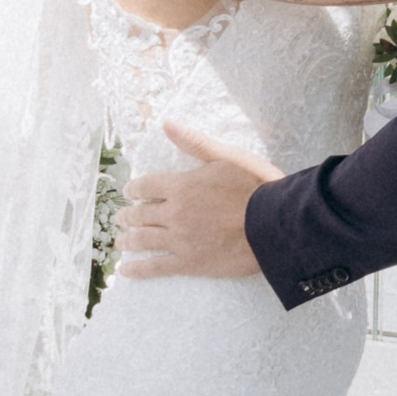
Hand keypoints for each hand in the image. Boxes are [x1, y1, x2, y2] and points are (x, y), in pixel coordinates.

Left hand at [117, 121, 278, 279]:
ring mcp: (180, 239)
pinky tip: (126, 271)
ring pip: (143, 240)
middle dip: (128, 216)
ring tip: (121, 242)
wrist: (274, 224)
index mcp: (181, 186)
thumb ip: (195, 143)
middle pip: (140, 214)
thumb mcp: (226, 157)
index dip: (134, 189)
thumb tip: (167, 124)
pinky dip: (138, 269)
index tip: (130, 193)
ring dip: (128, 240)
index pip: (145, 186)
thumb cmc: (256, 187)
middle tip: (122, 218)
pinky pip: (156, 267)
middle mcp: (174, 212)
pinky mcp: (189, 263)